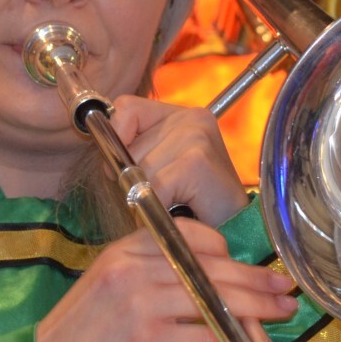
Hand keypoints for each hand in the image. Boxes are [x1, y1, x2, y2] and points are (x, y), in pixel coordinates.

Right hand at [35, 222, 296, 341]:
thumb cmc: (79, 335)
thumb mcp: (108, 285)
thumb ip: (150, 273)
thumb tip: (207, 282)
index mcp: (126, 248)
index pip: (191, 235)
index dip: (229, 252)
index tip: (251, 267)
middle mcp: (135, 266)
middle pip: (211, 266)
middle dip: (255, 279)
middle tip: (285, 289)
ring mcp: (141, 301)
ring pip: (215, 297)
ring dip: (256, 309)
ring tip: (282, 314)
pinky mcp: (147, 339)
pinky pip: (205, 335)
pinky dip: (233, 341)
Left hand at [107, 96, 247, 226]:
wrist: (235, 234)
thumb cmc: (194, 207)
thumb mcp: (158, 171)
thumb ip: (133, 153)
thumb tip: (105, 157)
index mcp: (180, 114)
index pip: (126, 108)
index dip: (116, 139)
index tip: (123, 168)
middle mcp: (191, 117)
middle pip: (128, 143)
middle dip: (134, 178)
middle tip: (164, 197)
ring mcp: (197, 135)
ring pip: (139, 169)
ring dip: (148, 198)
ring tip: (174, 206)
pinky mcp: (198, 161)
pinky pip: (155, 188)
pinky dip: (160, 209)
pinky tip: (181, 214)